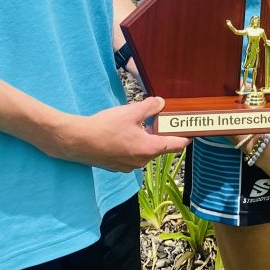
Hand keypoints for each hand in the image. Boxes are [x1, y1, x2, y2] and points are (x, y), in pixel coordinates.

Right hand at [47, 97, 189, 172]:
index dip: (185, 138)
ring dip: (145, 139)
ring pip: (144, 151)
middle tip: (161, 120)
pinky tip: (124, 134)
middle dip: (160, 134)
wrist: (77, 141)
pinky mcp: (117, 166)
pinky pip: (132, 155)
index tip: (192, 133)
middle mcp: (141, 161)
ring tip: (139, 124)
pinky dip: (133, 145)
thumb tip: (160, 103)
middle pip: (159, 147)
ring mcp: (128, 166)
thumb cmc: (105, 127)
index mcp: (149, 149)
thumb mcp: (131, 112)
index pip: (175, 145)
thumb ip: (149, 107)